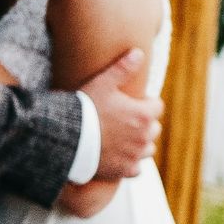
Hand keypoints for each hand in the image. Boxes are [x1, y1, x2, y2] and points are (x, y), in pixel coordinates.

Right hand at [83, 48, 163, 178]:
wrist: (67, 139)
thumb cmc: (84, 108)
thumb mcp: (102, 83)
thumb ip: (123, 68)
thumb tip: (139, 53)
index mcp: (143, 115)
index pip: (156, 106)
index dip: (144, 102)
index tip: (130, 102)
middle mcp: (144, 137)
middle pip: (154, 128)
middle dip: (143, 123)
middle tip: (123, 119)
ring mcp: (134, 155)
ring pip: (147, 149)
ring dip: (139, 143)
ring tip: (121, 138)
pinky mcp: (124, 170)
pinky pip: (136, 168)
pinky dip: (130, 162)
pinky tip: (118, 155)